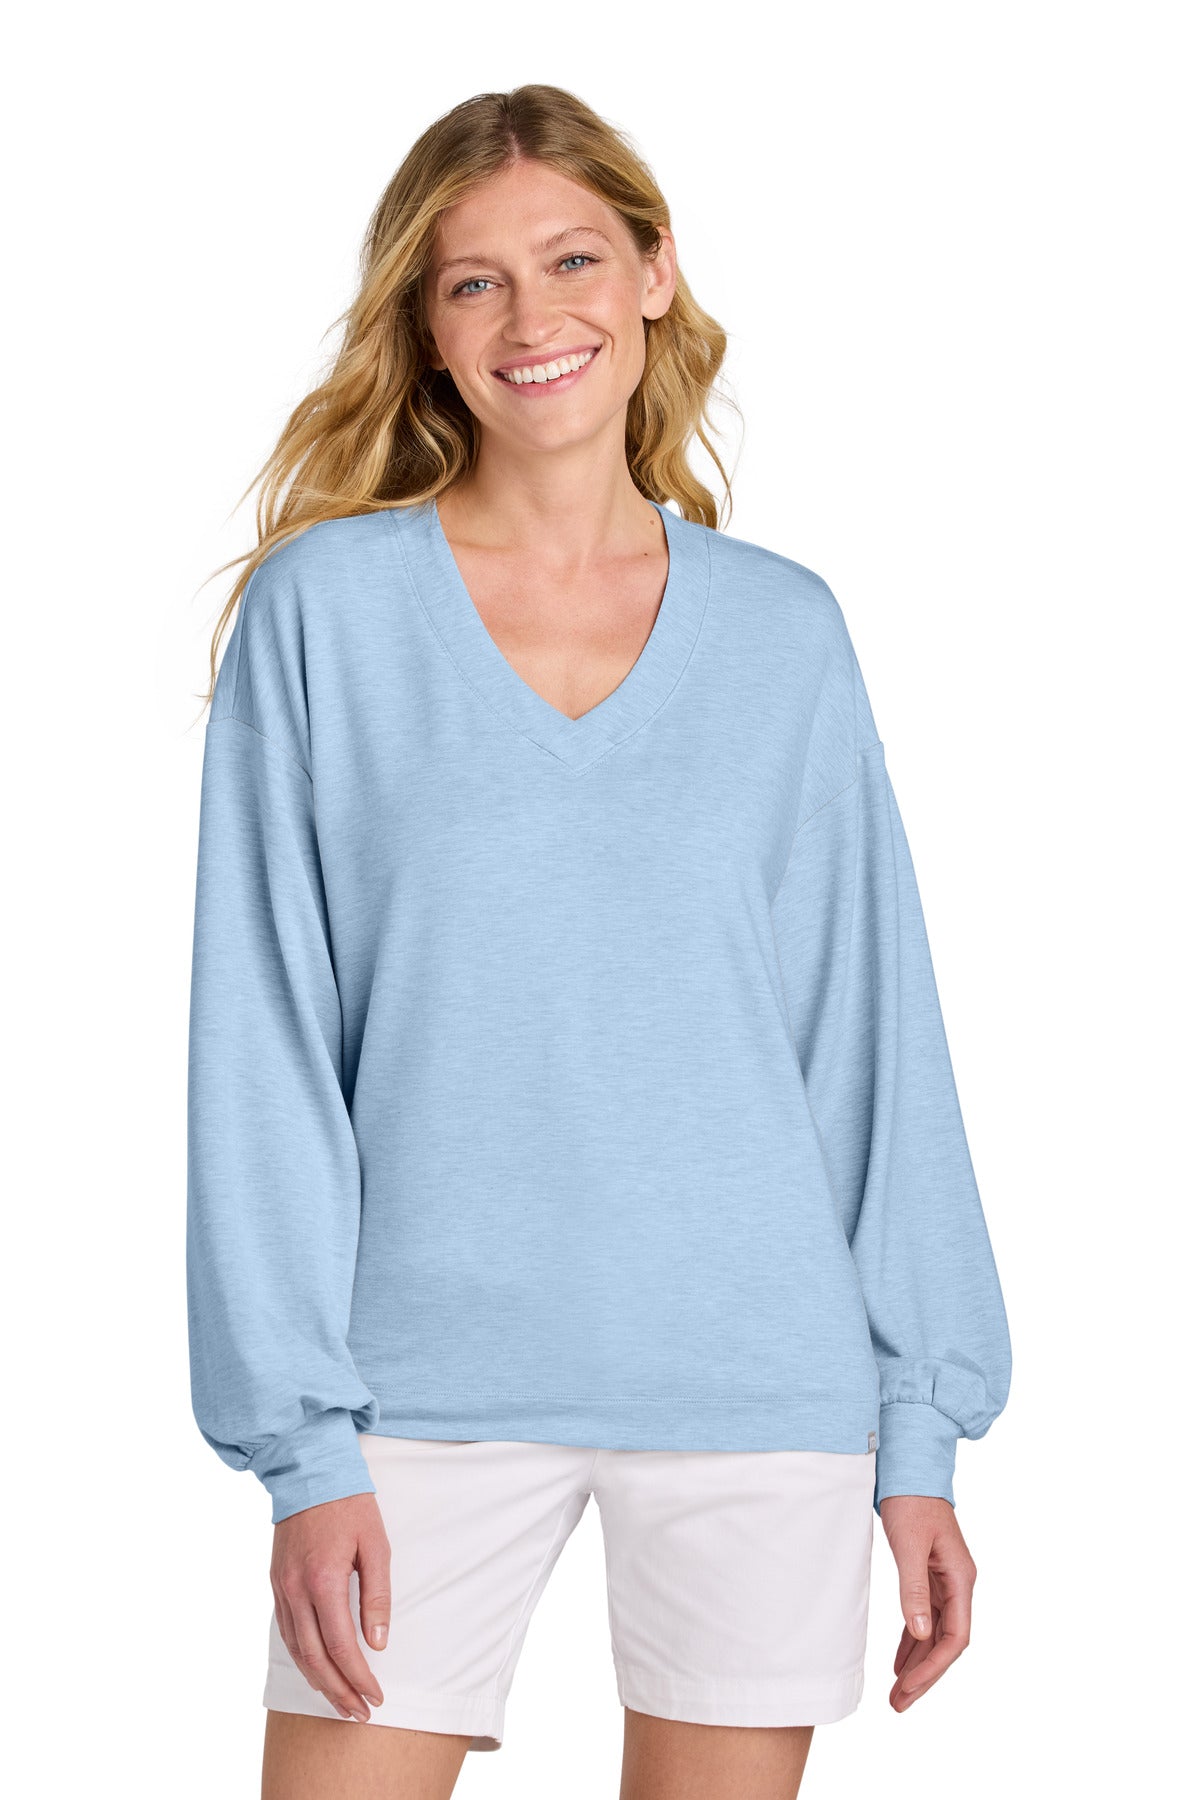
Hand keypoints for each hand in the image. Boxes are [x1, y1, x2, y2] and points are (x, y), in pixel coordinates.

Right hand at [270, 1491, 391, 1722]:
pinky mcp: (276, 1584)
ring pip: (296, 1651)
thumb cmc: (349, 1504)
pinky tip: (317, 1670)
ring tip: (341, 1702)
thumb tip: (377, 1642)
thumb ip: (377, 1596)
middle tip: (359, 1713)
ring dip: (319, 1682)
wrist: (308, 1470)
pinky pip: (286, 1632)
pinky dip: (302, 1658)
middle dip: (339, 1691)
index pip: (342, 1646)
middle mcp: (296, 1590)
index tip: (376, 1697)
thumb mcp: (376, 1544)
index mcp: (324, 1580)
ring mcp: (281, 1588)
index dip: (359, 1678)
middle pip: (315, 1659)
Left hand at [879, 1495, 976, 1711]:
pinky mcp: (930, 1576)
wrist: (909, 1467)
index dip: (933, 1668)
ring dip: (919, 1663)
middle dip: (925, 1675)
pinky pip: (925, 1618)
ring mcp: (945, 1581)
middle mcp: (958, 1583)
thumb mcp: (909, 1545)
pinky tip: (900, 1661)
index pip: (954, 1637)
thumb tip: (921, 1634)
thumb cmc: (911, 1501)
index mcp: (961, 1578)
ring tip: (898, 1692)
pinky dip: (913, 1641)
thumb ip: (914, 1589)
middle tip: (899, 1703)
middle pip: (947, 1642)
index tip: (909, 1689)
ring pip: (936, 1634)